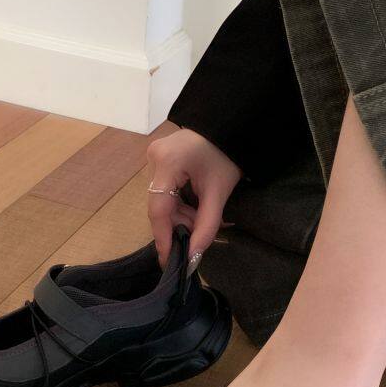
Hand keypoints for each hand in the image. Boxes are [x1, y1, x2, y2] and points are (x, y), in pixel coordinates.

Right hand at [146, 128, 241, 268]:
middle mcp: (154, 158)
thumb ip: (206, 225)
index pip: (159, 208)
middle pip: (160, 204)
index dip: (164, 237)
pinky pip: (165, 188)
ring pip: (162, 198)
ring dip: (180, 214)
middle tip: (197, 235)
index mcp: (167, 163)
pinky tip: (194, 206)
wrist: (231, 127)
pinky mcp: (160, 157)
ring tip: (200, 218)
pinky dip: (179, 202)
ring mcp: (154, 156)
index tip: (169, 260)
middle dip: (178, 224)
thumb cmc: (227, 156)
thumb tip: (193, 257)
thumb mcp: (219, 192)